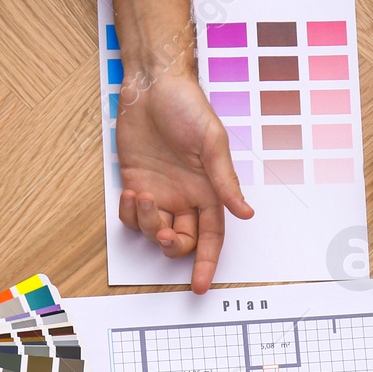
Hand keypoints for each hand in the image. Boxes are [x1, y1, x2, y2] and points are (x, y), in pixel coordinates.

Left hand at [115, 73, 253, 292]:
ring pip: (153, 230)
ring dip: (145, 222)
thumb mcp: (212, 143)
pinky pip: (130, 216)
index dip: (207, 264)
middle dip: (171, 245)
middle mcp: (185, 197)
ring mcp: (160, 192)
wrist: (153, 85)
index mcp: (208, 191)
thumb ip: (225, 181)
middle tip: (161, 233)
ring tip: (141, 196)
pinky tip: (129, 193)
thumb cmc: (187, 107)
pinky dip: (127, 214)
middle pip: (182, 241)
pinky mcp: (135, 183)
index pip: (211, 238)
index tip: (199, 286)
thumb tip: (245, 213)